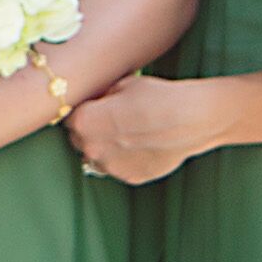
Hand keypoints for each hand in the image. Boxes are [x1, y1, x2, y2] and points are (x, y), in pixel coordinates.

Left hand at [64, 73, 202, 186]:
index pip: (69, 119)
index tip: (94, 108)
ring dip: (106, 148)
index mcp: (83, 122)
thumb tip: (97, 101)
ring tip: (130, 134)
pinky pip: (120, 168)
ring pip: (99, 157)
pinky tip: (143, 146)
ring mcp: (111, 167)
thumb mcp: (123, 84)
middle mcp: (92, 148)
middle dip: (91, 131)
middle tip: (111, 121)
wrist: (192, 118)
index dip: (82, 112)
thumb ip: (102, 97)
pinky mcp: (130, 177)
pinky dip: (126, 159)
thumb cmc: (157, 96)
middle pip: (80, 141)